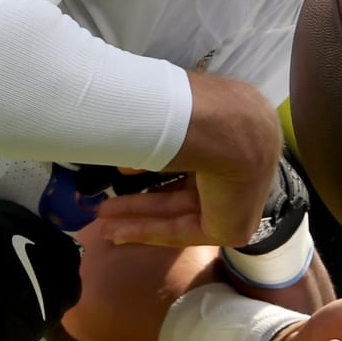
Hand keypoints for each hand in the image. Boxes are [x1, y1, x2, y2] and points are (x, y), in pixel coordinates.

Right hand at [96, 72, 279, 246]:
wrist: (221, 128)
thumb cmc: (197, 109)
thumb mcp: (169, 116)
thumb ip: (154, 132)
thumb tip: (131, 146)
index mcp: (233, 134)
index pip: (190, 160)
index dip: (152, 165)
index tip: (122, 173)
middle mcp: (240, 167)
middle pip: (180, 190)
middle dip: (140, 200)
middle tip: (107, 204)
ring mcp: (239, 199)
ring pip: (179, 212)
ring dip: (137, 216)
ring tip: (101, 220)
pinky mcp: (232, 227)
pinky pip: (184, 231)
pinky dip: (148, 231)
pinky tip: (115, 231)